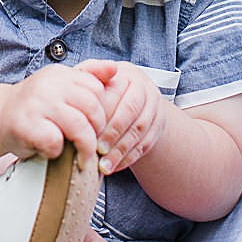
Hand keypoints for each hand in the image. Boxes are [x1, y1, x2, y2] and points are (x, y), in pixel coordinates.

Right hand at [0, 64, 106, 161]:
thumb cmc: (36, 107)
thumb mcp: (61, 86)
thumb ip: (88, 76)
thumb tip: (114, 69)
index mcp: (59, 74)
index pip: (96, 88)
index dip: (101, 110)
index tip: (96, 124)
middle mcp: (47, 85)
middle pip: (91, 108)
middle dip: (97, 130)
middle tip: (93, 144)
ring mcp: (35, 104)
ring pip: (78, 126)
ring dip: (84, 147)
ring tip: (83, 158)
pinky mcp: (25, 126)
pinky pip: (55, 141)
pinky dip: (57, 151)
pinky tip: (52, 151)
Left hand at [78, 59, 167, 174]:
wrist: (131, 97)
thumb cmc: (105, 89)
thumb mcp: (93, 79)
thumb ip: (86, 76)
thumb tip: (81, 77)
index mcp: (127, 75)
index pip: (116, 94)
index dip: (102, 114)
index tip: (87, 132)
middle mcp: (145, 89)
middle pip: (131, 113)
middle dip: (113, 134)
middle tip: (97, 151)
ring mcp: (155, 108)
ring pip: (140, 131)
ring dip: (121, 151)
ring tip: (105, 166)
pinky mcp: (159, 125)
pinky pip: (146, 144)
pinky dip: (130, 158)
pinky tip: (115, 167)